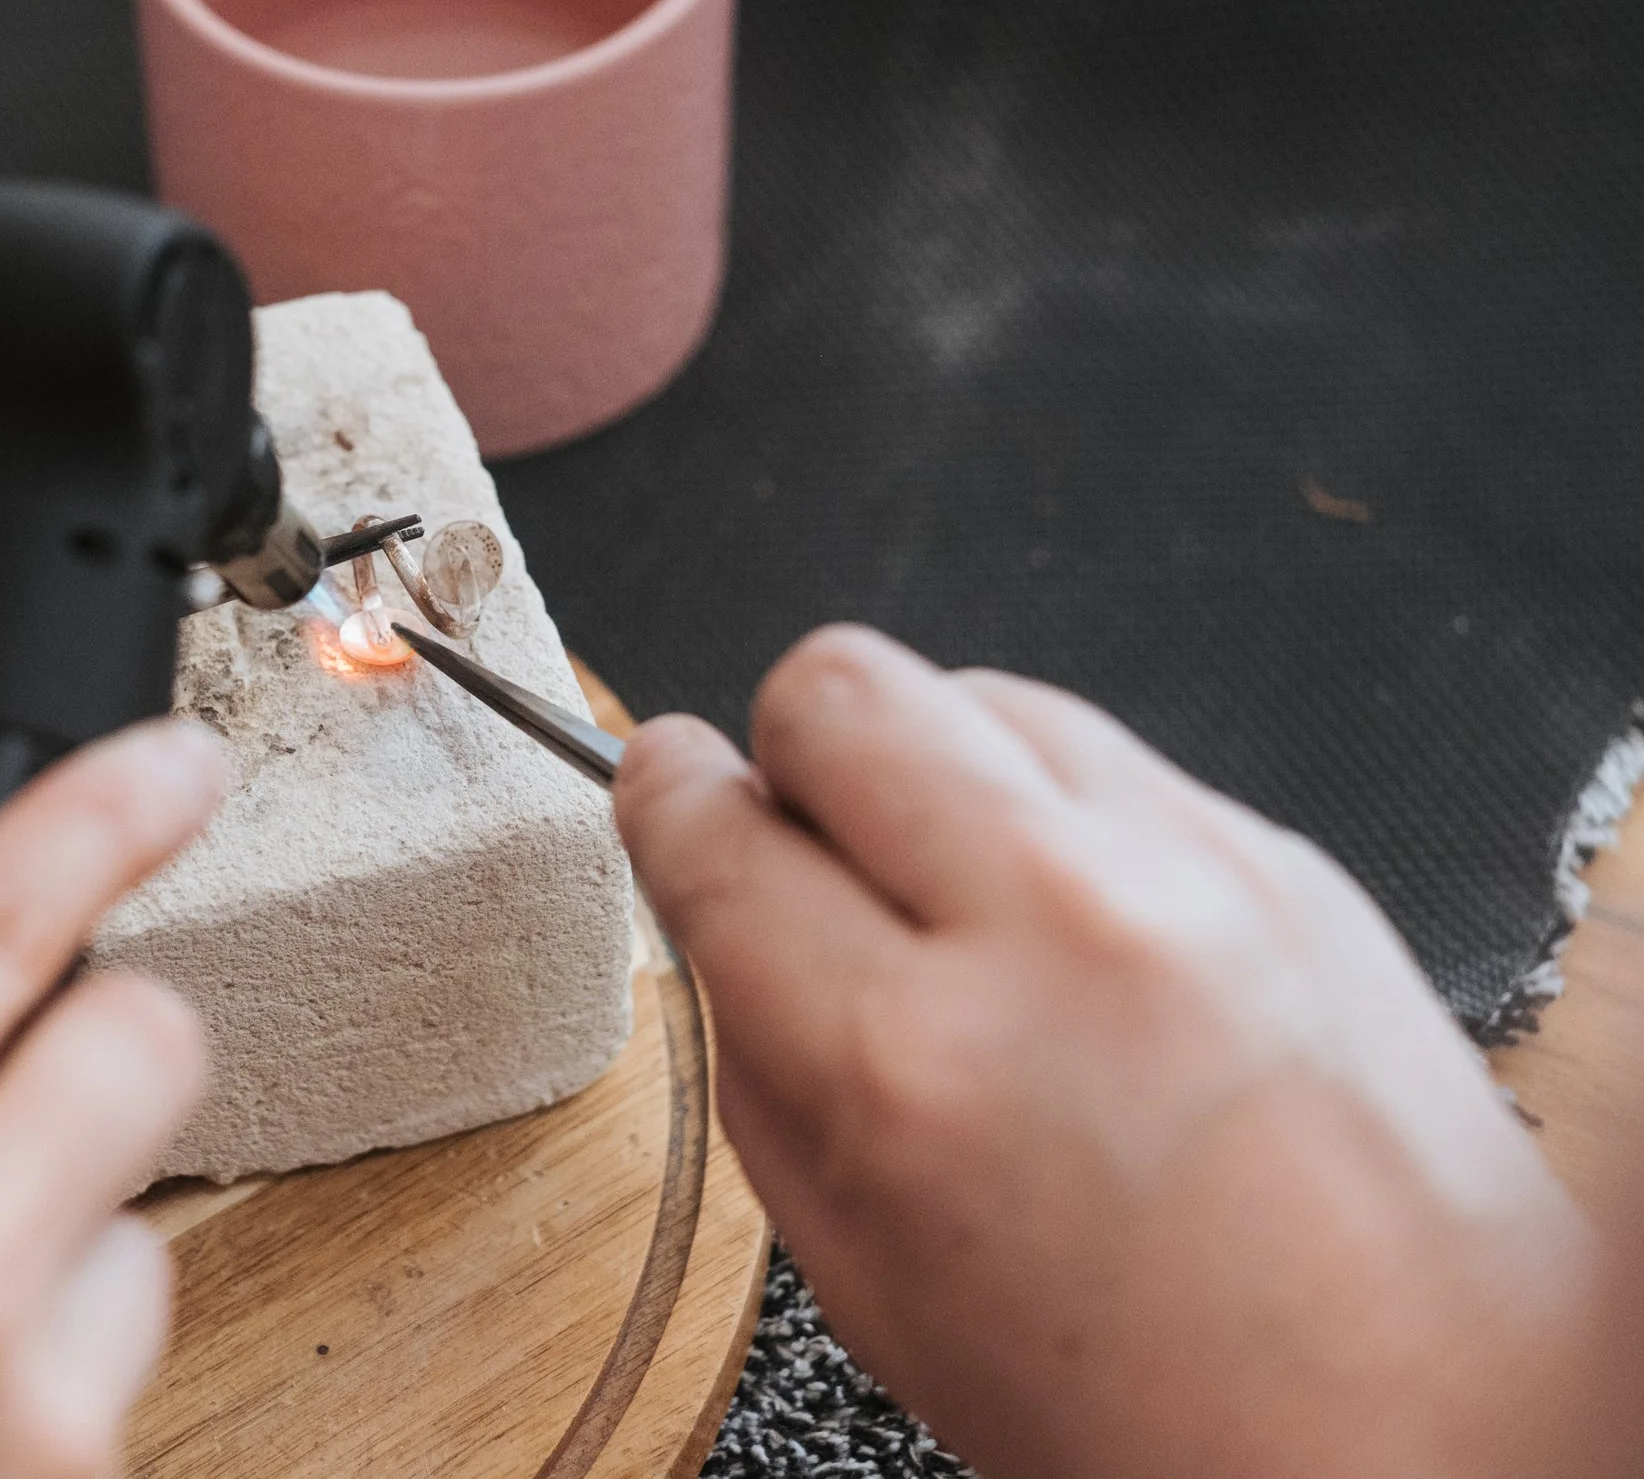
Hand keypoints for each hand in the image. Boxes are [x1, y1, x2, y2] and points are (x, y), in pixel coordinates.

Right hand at [615, 625, 1596, 1478]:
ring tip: (966, 900)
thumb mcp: (871, 1280)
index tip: (671, 791)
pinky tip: (1085, 933)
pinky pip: (1110, 756)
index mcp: (909, 1061)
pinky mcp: (1284, 852)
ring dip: (935, 774)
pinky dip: (1060, 817)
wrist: (1426, 1425)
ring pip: (978, 688)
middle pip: (838, 687)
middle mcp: (1051, 927)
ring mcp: (1186, 871)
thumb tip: (720, 912)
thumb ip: (764, 1071)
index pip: (713, 828)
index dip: (666, 799)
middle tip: (816, 840)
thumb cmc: (1162, 1402)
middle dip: (790, 752)